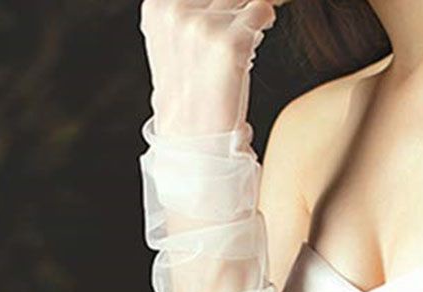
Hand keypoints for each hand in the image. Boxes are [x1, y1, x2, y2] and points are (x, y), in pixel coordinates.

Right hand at [139, 0, 277, 134]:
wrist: (195, 146)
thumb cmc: (191, 99)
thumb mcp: (173, 46)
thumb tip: (224, 0)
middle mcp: (175, 10)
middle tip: (239, 28)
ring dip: (250, 13)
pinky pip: (262, 9)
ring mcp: (201, 26)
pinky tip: (256, 40)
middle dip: (237, 3)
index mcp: (158, 8)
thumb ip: (187, 12)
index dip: (220, 2)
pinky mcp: (229, 43)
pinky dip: (265, 20)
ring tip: (243, 41)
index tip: (226, 15)